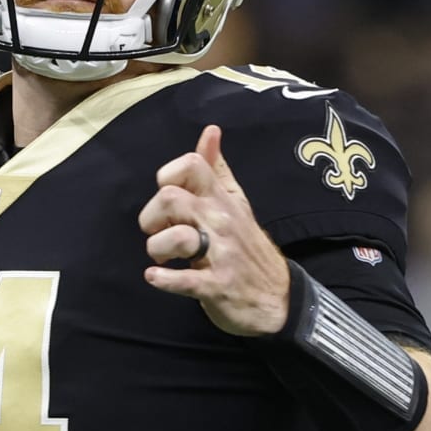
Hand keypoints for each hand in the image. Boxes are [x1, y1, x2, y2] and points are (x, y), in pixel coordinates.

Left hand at [139, 124, 291, 336]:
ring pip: (177, 238)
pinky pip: (185, 280)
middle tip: (159, 231)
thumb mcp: (235, 203)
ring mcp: (221, 254)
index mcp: (222, 200)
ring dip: (157, 248)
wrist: (278, 298)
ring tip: (163, 258)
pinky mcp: (218, 286)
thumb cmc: (247, 247)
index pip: (190, 166)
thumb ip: (216, 169)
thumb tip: (209, 131)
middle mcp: (222, 222)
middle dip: (152, 216)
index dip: (167, 177)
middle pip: (170, 199)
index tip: (167, 199)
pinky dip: (164, 280)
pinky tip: (155, 277)